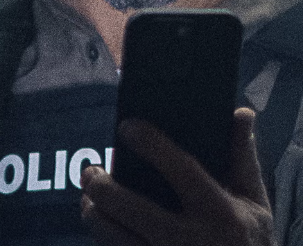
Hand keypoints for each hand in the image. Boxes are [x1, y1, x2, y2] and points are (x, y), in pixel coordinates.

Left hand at [80, 108, 274, 245]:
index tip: (127, 126)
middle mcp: (194, 241)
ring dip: (96, 216)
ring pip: (117, 239)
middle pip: (135, 210)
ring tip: (89, 200)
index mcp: (222, 214)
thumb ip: (242, 158)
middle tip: (91, 172)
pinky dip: (106, 239)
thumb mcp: (255, 205)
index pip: (183, 171)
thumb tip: (240, 112)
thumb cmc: (250, 244)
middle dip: (104, 188)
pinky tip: (104, 225)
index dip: (152, 146)